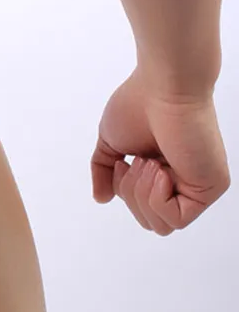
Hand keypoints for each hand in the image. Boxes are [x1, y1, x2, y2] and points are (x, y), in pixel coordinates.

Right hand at [91, 68, 230, 234]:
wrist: (163, 86)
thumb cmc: (138, 104)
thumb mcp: (110, 143)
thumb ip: (104, 172)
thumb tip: (101, 199)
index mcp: (164, 172)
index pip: (142, 209)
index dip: (124, 191)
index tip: (123, 161)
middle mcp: (184, 181)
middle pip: (150, 222)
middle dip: (131, 196)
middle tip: (136, 162)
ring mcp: (198, 186)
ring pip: (161, 225)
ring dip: (142, 194)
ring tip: (149, 162)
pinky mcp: (210, 188)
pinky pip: (176, 219)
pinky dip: (156, 198)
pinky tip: (160, 169)